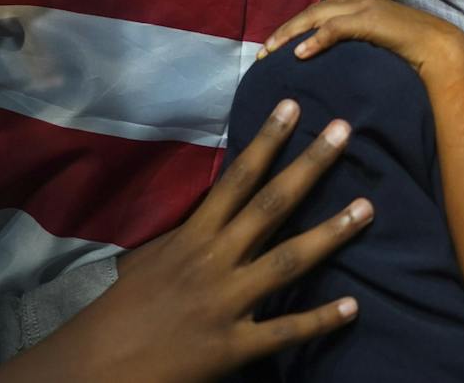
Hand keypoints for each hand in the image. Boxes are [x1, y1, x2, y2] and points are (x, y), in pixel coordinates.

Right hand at [0, 101, 372, 382]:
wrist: (94, 367)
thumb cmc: (120, 310)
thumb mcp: (149, 260)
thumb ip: (188, 235)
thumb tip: (215, 208)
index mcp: (193, 237)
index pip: (237, 178)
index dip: (266, 140)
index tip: (294, 106)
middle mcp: (214, 261)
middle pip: (271, 205)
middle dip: (309, 166)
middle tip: (346, 131)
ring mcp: (227, 302)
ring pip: (288, 262)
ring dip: (331, 234)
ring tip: (368, 208)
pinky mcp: (233, 347)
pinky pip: (284, 331)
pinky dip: (319, 320)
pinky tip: (353, 306)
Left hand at [260, 0, 463, 78]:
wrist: (440, 47)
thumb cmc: (410, 49)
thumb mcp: (376, 41)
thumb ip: (355, 36)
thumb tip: (329, 39)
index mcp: (358, 2)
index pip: (316, 12)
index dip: (292, 29)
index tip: (272, 50)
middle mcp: (357, 0)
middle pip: (309, 13)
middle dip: (282, 33)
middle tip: (261, 55)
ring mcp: (363, 7)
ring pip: (315, 17)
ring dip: (290, 35)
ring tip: (270, 54)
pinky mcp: (369, 20)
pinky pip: (334, 29)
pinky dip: (315, 40)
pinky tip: (300, 55)